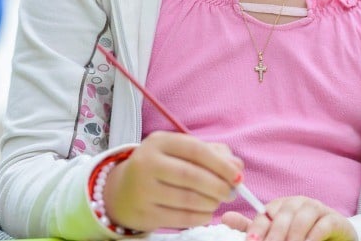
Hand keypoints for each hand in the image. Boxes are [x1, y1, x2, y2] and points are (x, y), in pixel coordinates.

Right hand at [103, 132, 243, 231]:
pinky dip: (200, 217)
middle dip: (218, 186)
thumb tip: (238, 167)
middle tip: (231, 193)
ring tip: (218, 201)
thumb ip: (213, 154)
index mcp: (159, 142)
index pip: (195, 150)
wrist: (122, 190)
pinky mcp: (144, 213)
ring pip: (187, 199)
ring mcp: (143, 189)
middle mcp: (147, 163)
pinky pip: (180, 218)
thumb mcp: (182, 152)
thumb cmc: (162, 167)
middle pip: (191, 176)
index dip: (220, 164)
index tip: (238, 176)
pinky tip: (206, 213)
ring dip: (211, 202)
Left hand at [222, 196, 356, 240]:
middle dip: (274, 236)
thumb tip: (224, 218)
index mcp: (281, 205)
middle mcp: (298, 203)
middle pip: (283, 215)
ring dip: (294, 237)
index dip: (257, 229)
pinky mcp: (334, 218)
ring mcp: (317, 209)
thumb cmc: (300, 234)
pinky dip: (313, 237)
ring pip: (302, 218)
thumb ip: (253, 228)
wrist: (334, 236)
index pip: (265, 214)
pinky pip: (323, 224)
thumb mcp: (275, 232)